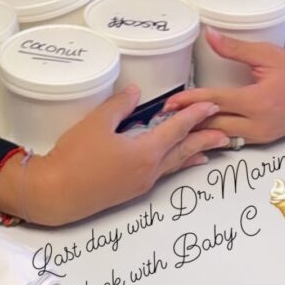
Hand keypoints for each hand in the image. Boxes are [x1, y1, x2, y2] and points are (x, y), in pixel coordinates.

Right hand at [0, 86, 229, 226]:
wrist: (57, 193)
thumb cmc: (74, 156)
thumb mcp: (96, 123)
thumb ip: (120, 106)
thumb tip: (136, 92)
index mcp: (144, 151)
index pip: (176, 129)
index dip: (194, 115)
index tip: (211, 104)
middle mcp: (149, 170)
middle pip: (183, 150)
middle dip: (205, 138)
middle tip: (227, 129)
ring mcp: (141, 183)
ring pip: (175, 164)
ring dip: (194, 153)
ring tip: (212, 150)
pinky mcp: (131, 190)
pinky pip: (164, 173)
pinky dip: (177, 164)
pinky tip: (178, 164)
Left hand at [161, 27, 284, 144]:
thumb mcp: (267, 54)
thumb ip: (235, 49)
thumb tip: (209, 36)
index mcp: (259, 101)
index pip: (216, 102)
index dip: (190, 102)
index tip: (170, 103)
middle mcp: (259, 123)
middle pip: (214, 125)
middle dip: (187, 122)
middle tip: (162, 117)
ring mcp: (262, 135)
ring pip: (222, 136)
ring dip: (199, 131)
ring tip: (174, 127)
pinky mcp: (263, 139)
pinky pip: (234, 139)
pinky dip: (215, 135)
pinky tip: (199, 132)